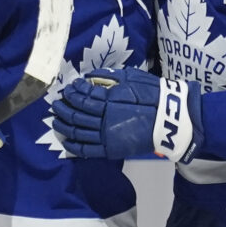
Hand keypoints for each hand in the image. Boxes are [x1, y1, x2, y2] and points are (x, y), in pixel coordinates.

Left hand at [51, 67, 202, 162]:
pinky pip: (86, 150)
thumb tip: (89, 77)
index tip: (69, 88)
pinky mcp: (109, 150)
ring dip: (64, 124)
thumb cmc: (153, 95)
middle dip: (64, 107)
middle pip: (76, 113)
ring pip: (77, 131)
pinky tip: (65, 140)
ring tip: (56, 119)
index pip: (83, 96)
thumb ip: (109, 77)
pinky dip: (73, 145)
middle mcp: (103, 118)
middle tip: (57, 103)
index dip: (73, 91)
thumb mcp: (132, 78)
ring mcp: (105, 135)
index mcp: (108, 99)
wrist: (169, 120)